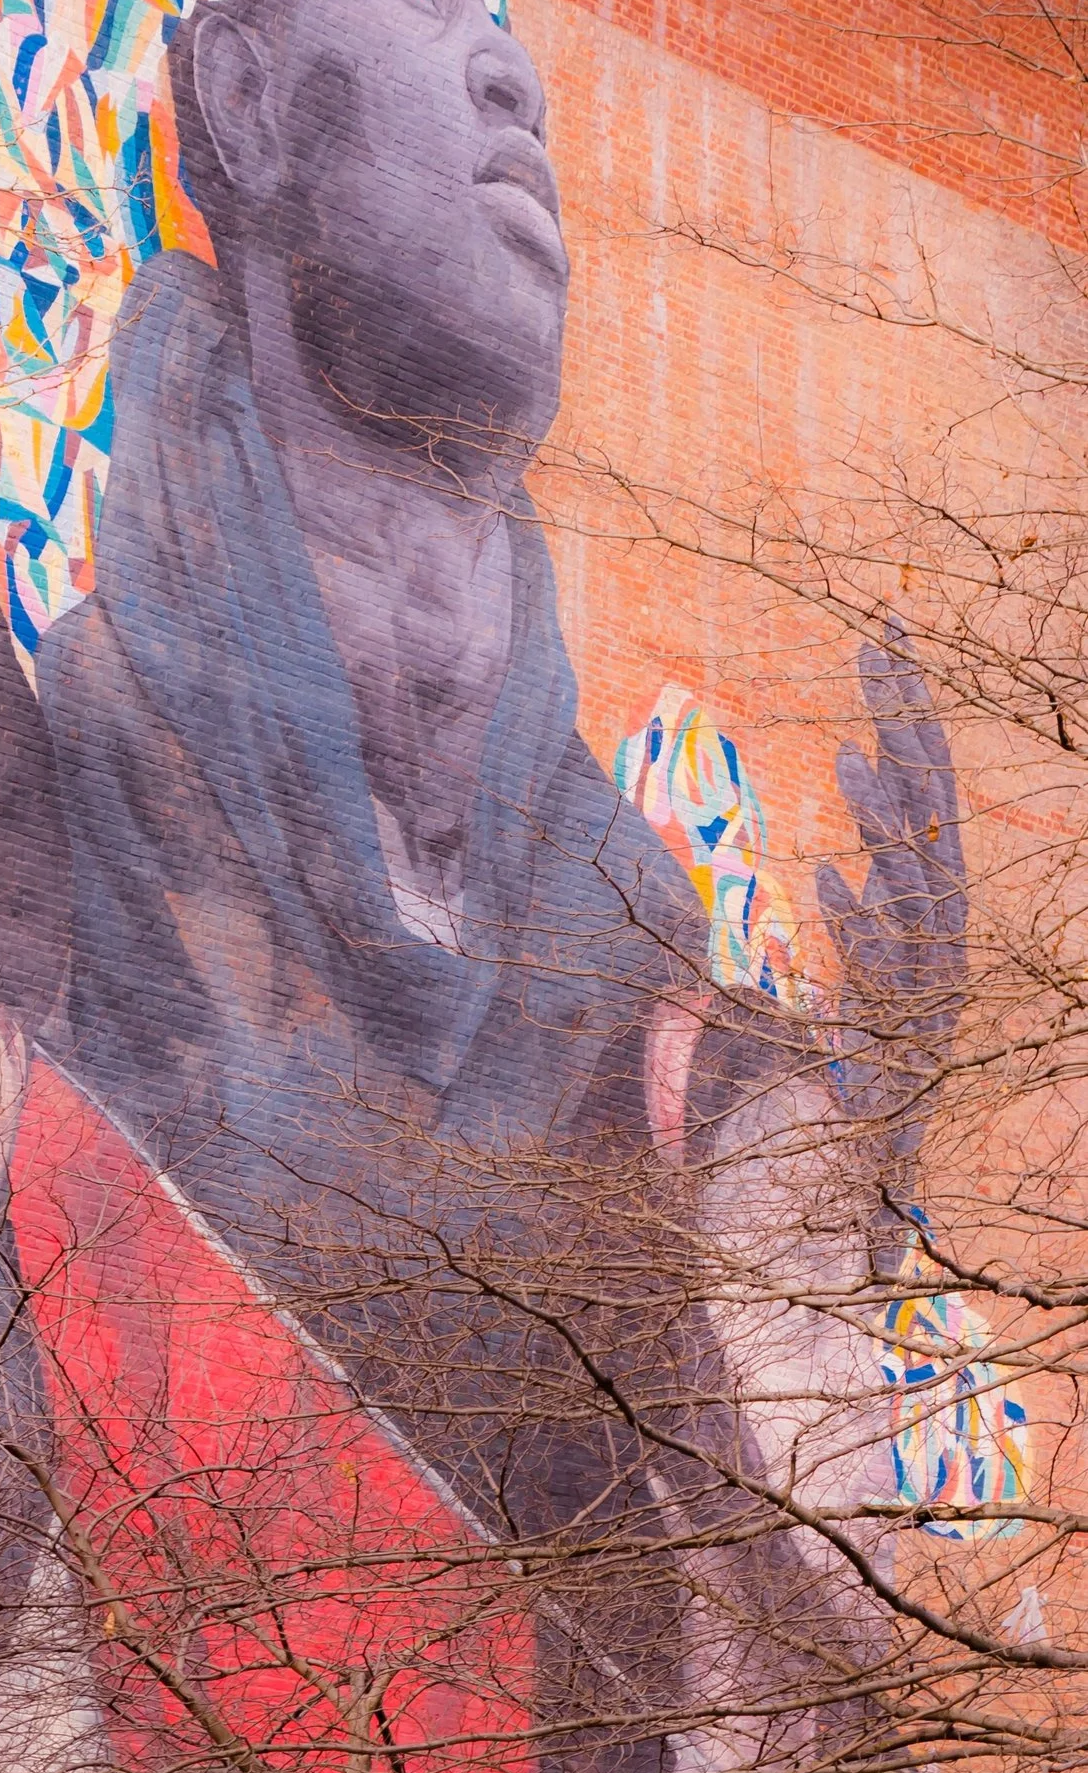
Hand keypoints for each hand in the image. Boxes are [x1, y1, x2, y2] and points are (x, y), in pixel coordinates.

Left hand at [814, 634, 967, 1103]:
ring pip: (911, 884)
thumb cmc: (865, 1029)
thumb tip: (855, 782)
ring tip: (850, 761)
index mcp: (934, 886)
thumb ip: (865, 865)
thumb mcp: (865, 934)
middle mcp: (941, 917)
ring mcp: (924, 968)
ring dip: (884, 824)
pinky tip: (831, 885)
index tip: (884, 633)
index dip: (910, 705)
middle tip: (872, 656)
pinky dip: (858, 927)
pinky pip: (877, 967)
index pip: (927, 776)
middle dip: (906, 730)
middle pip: (928, 807)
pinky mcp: (896, 1021)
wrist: (871, 1139)